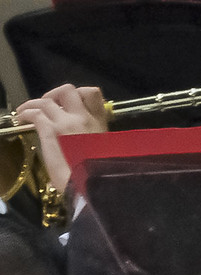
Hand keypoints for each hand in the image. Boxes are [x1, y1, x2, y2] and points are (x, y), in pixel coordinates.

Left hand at [12, 83, 108, 198]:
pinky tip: (21, 119)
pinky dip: (26, 113)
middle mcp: (84, 117)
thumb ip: (94, 138)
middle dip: (54, 94)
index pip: (93, 93)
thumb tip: (83, 139)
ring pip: (47, 101)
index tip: (70, 105)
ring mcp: (66, 123)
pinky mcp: (51, 131)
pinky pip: (35, 114)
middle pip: (68, 90)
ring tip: (25, 111)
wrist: (93, 184)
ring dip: (33, 103)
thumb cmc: (101, 172)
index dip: (79, 94)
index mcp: (99, 122)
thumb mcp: (105, 149)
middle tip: (47, 106)